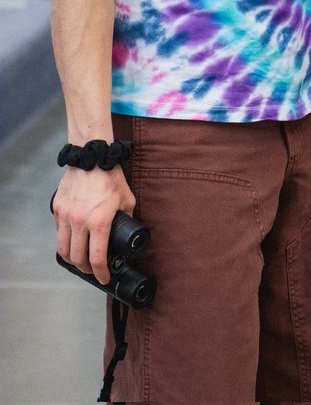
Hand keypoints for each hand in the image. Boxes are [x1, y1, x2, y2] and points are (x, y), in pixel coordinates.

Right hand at [52, 166, 135, 283]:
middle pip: (77, 259)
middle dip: (86, 270)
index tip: (104, 278)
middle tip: (92, 270)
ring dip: (71, 259)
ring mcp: (65, 215)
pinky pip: (58, 232)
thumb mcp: (127, 199)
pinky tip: (73, 240)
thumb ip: (127, 216)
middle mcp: (79, 221)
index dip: (101, 273)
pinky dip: (65, 240)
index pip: (97, 258)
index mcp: (99, 222)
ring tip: (80, 260)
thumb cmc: (111, 176)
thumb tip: (129, 230)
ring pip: (63, 249)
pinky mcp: (57, 208)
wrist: (91, 156)